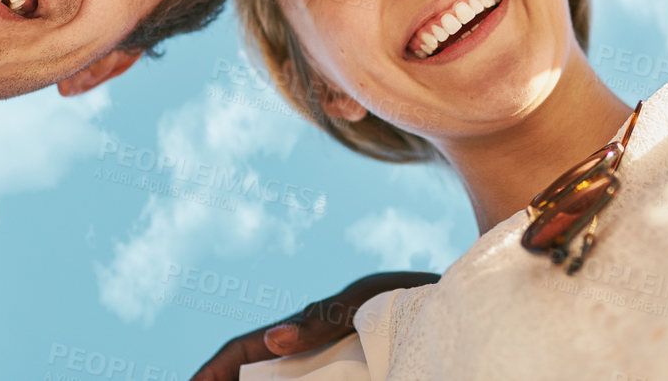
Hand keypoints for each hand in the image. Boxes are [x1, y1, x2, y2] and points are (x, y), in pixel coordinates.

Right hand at [188, 271, 437, 380]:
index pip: (242, 353)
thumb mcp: (364, 301)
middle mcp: (306, 354)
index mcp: (302, 330)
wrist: (455, 307)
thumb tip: (272, 339)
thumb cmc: (410, 296)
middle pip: (251, 378)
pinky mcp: (354, 378)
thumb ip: (321, 319)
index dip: (212, 373)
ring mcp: (327, 371)